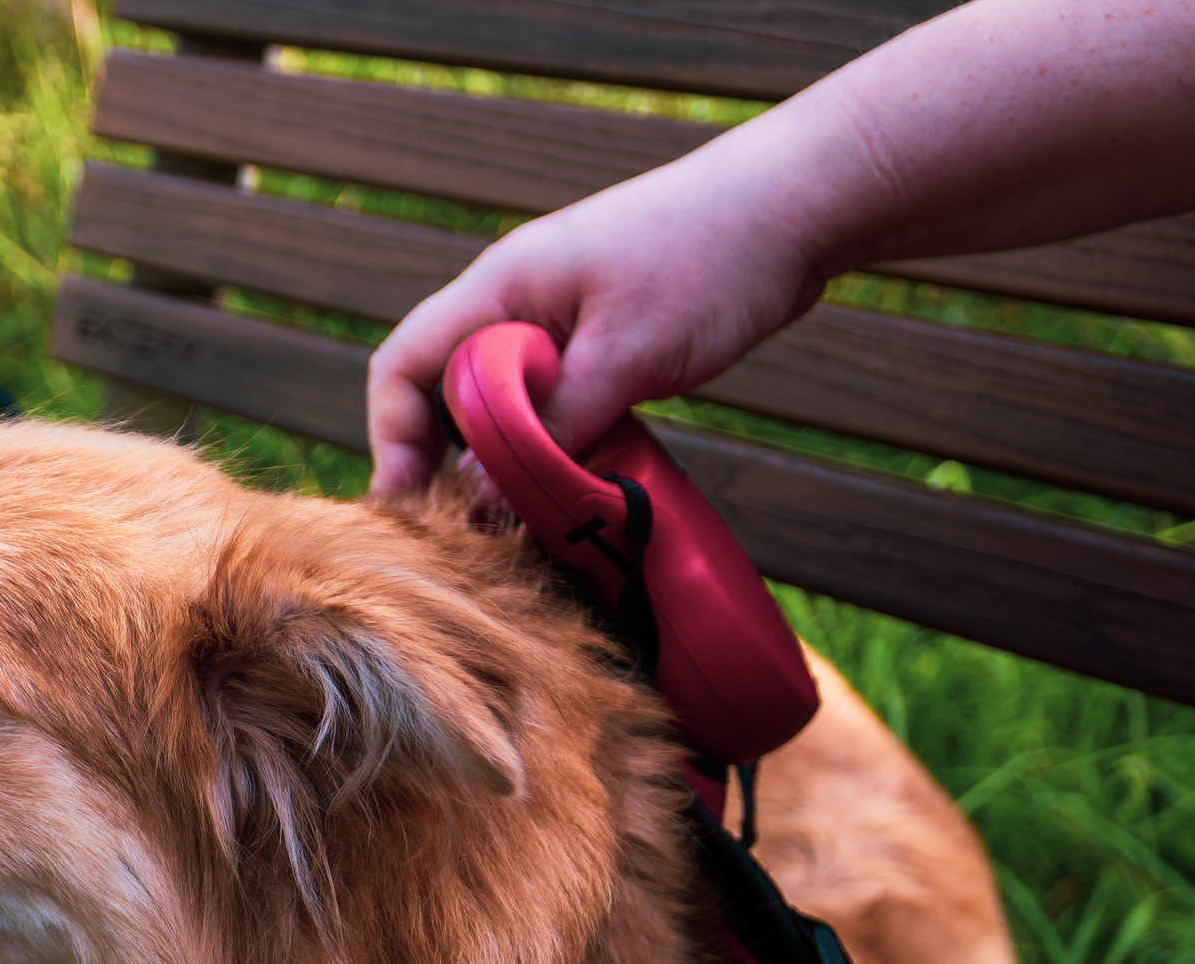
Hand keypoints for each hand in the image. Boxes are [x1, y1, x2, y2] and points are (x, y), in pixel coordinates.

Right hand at [364, 160, 827, 495]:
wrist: (800, 204)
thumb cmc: (711, 258)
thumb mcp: (625, 355)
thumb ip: (552, 428)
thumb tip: (484, 499)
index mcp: (501, 287)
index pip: (405, 365)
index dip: (394, 438)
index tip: (409, 505)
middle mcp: (516, 301)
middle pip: (442, 389)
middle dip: (443, 460)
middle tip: (465, 528)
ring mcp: (559, 318)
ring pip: (500, 403)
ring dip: (504, 459)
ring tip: (521, 518)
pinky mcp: (601, 338)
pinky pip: (551, 401)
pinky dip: (553, 445)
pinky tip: (575, 482)